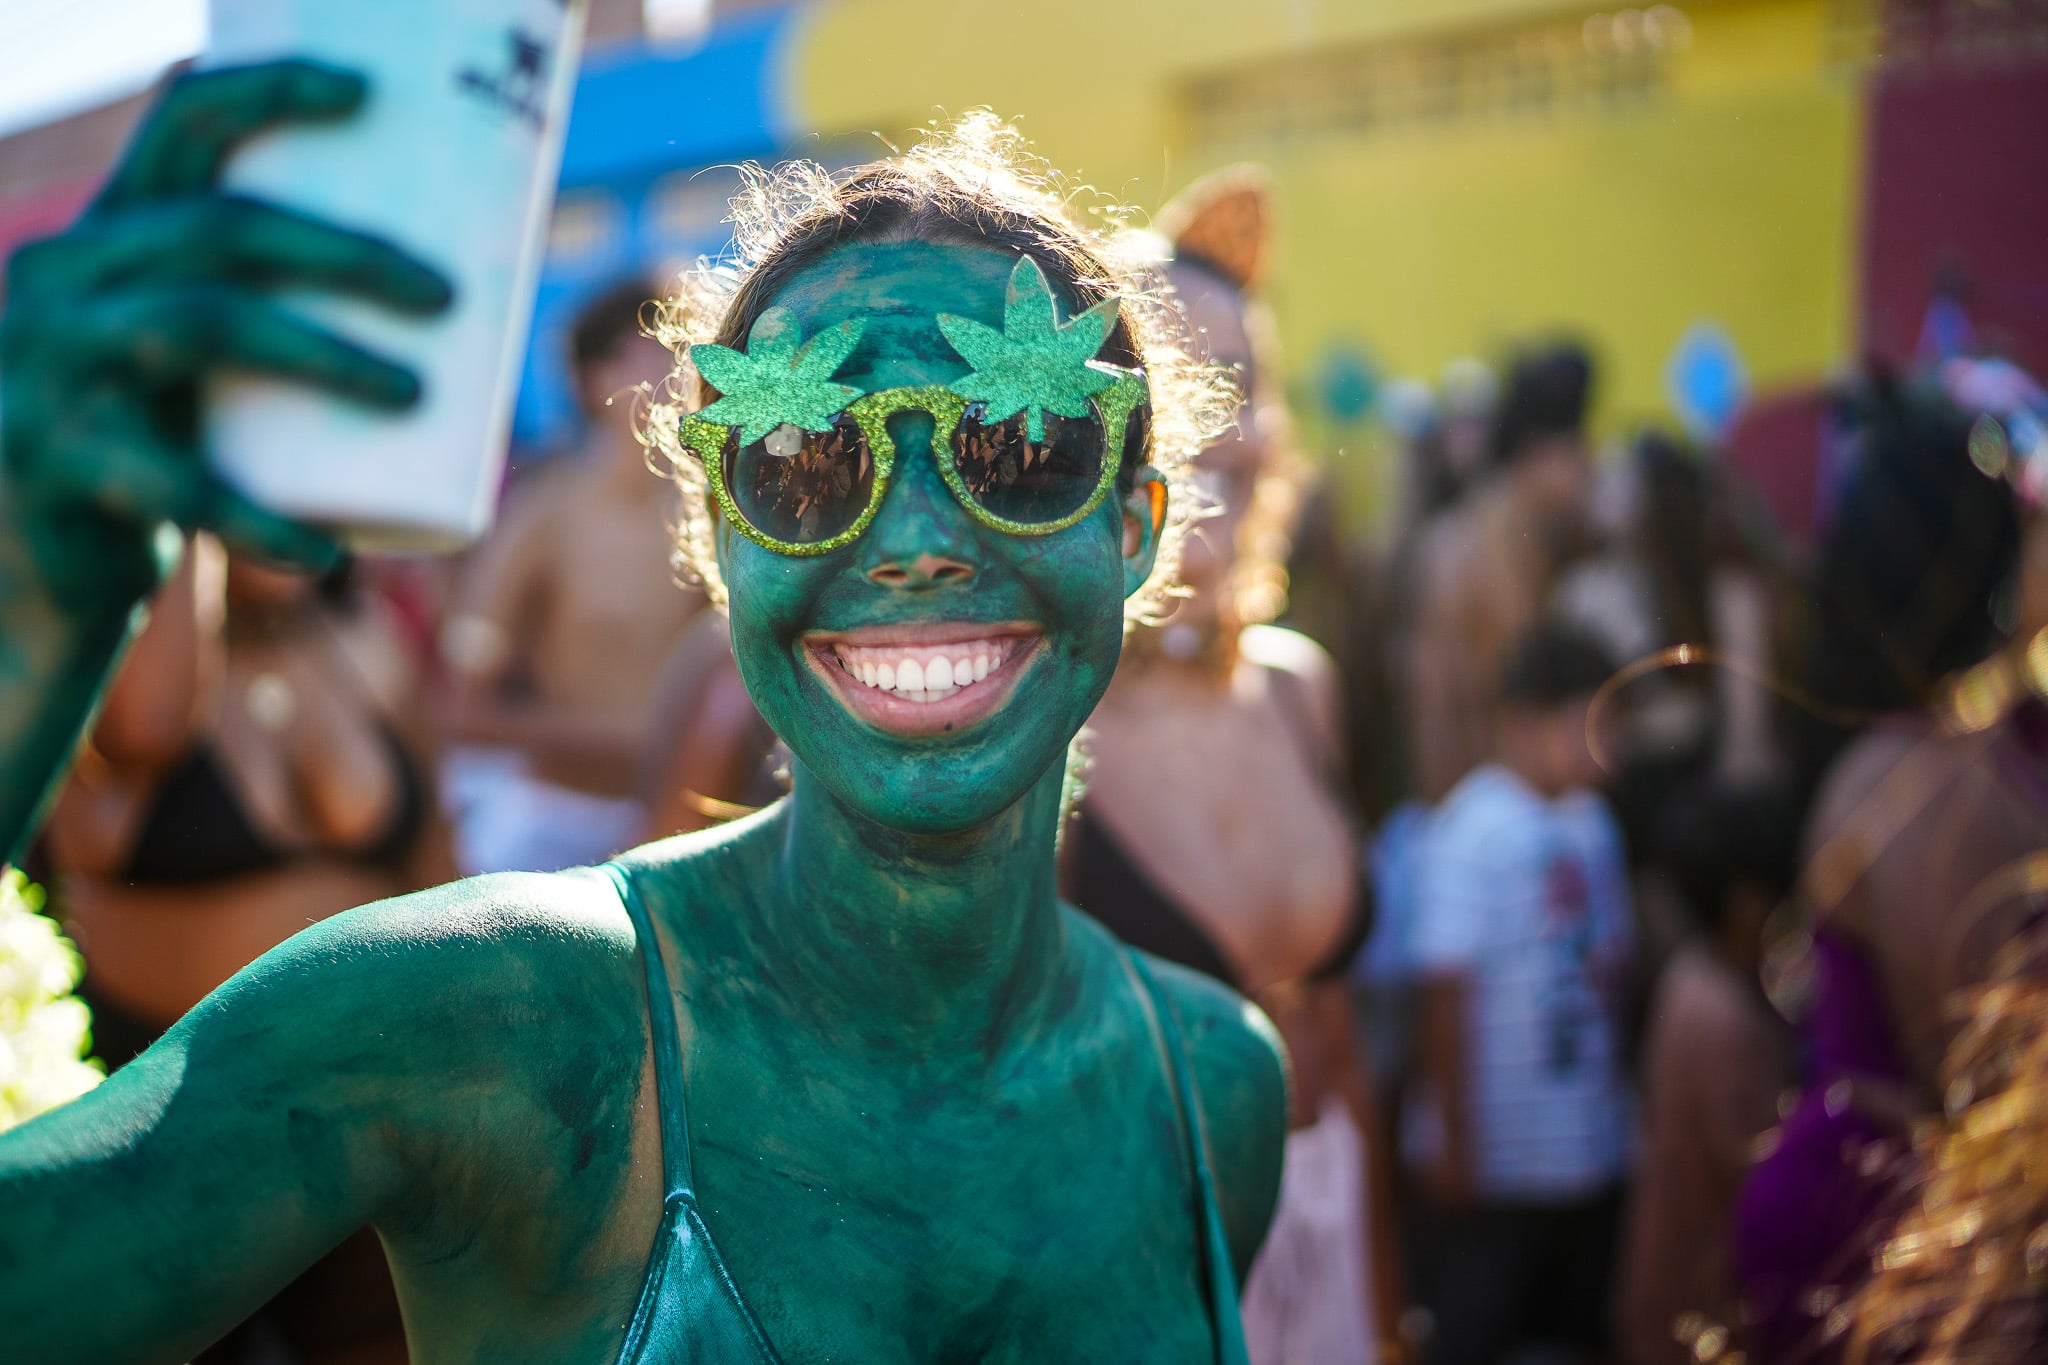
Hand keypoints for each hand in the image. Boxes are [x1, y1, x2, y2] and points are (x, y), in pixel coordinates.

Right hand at [0, 60, 451, 603]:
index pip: (181, 123)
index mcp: (108, 236)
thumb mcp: (194, 365)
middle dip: (345, 252)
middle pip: (218, 228)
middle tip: (447, 297)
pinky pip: (171, 485)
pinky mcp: (55, 461)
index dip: (270, 92)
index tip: (367, 92)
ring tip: (416, 395)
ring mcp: (47, 366)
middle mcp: (62, 279)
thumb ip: (277, 318)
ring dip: (325, 355)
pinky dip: (259, 521)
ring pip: (200, 325)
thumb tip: (464, 300)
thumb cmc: (161, 448)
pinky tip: (326, 555)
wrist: (38, 568)